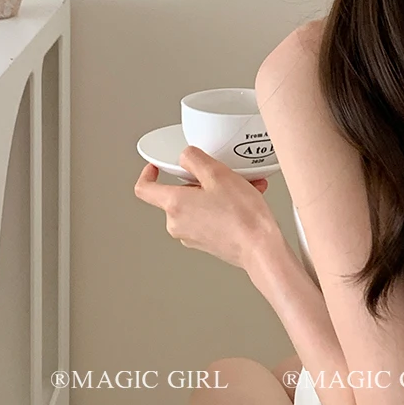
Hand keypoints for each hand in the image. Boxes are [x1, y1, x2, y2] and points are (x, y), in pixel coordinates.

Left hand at [134, 146, 280, 270]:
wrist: (260, 247)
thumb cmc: (241, 217)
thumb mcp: (218, 173)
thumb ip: (194, 159)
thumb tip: (185, 157)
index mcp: (174, 205)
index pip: (144, 189)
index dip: (147, 173)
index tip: (156, 167)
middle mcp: (177, 223)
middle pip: (179, 193)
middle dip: (200, 181)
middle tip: (222, 175)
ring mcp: (191, 235)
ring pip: (197, 204)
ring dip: (217, 192)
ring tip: (241, 188)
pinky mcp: (206, 242)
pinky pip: (208, 216)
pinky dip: (223, 206)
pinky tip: (244, 200)